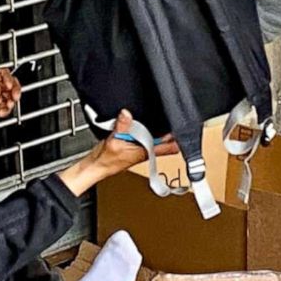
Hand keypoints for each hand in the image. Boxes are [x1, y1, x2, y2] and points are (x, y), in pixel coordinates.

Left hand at [0, 69, 21, 132]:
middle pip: (9, 84)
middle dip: (15, 89)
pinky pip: (5, 108)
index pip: (1, 73)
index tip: (9, 85)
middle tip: (15, 96)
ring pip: (9, 96)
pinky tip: (2, 113)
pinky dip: (7, 111)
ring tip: (8, 106)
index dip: (8, 77)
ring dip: (12, 101)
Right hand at [59, 111, 181, 196]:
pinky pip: (141, 133)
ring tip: (161, 117)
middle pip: (165, 140)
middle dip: (170, 130)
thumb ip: (122, 127)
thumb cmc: (106, 161)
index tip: (186, 128)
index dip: (179, 139)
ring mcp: (139, 147)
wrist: (95, 166)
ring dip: (156, 128)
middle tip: (175, 117)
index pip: (170, 147)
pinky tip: (139, 121)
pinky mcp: (131, 143)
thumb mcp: (114, 141)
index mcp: (146, 152)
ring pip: (153, 136)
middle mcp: (146, 150)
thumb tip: (127, 114)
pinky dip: (142, 127)